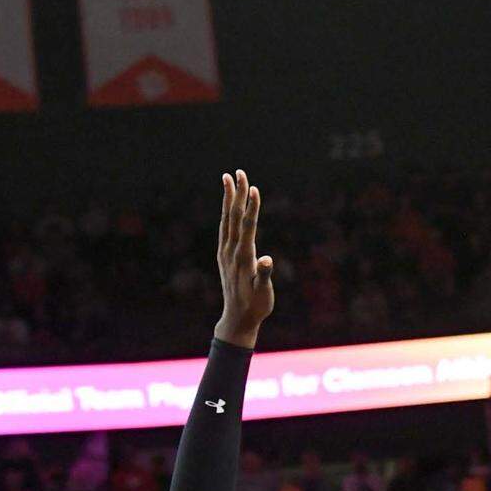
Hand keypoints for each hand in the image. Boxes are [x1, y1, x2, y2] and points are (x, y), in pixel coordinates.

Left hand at [214, 170, 273, 348]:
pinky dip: (228, 212)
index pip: (247, 226)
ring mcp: (225, 252)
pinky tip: (229, 205)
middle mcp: (231, 251)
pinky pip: (225, 228)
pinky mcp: (224, 255)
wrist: (237, 319)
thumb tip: (266, 260)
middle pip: (234, 217)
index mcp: (243, 257)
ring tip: (229, 179)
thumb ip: (264, 275)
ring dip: (229, 198)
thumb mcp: (263, 293)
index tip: (253, 188)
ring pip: (227, 219)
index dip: (252, 207)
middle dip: (238, 194)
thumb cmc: (255, 306)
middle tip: (240, 172)